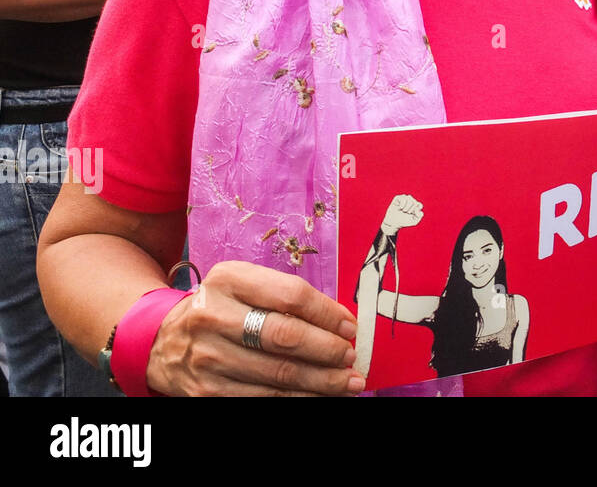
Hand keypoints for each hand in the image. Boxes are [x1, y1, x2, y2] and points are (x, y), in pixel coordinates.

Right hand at [146, 260, 363, 396]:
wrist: (161, 340)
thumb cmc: (221, 306)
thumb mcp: (244, 284)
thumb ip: (287, 295)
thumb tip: (339, 321)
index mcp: (229, 280)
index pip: (291, 296)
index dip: (327, 314)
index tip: (350, 328)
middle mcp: (213, 316)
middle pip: (285, 337)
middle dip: (327, 350)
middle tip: (352, 357)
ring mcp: (208, 357)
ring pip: (277, 374)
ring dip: (321, 382)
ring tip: (348, 382)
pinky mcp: (206, 391)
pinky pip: (262, 399)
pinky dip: (297, 399)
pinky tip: (318, 395)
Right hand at [382, 193, 423, 234]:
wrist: (393, 223)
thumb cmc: (403, 222)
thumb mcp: (414, 222)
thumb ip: (419, 216)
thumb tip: (418, 209)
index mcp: (415, 206)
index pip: (419, 205)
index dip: (416, 210)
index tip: (412, 214)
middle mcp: (410, 201)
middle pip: (415, 202)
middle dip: (411, 209)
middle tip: (406, 213)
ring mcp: (404, 199)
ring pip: (409, 198)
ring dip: (406, 207)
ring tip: (403, 210)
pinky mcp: (398, 198)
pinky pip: (403, 198)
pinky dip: (402, 204)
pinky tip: (400, 208)